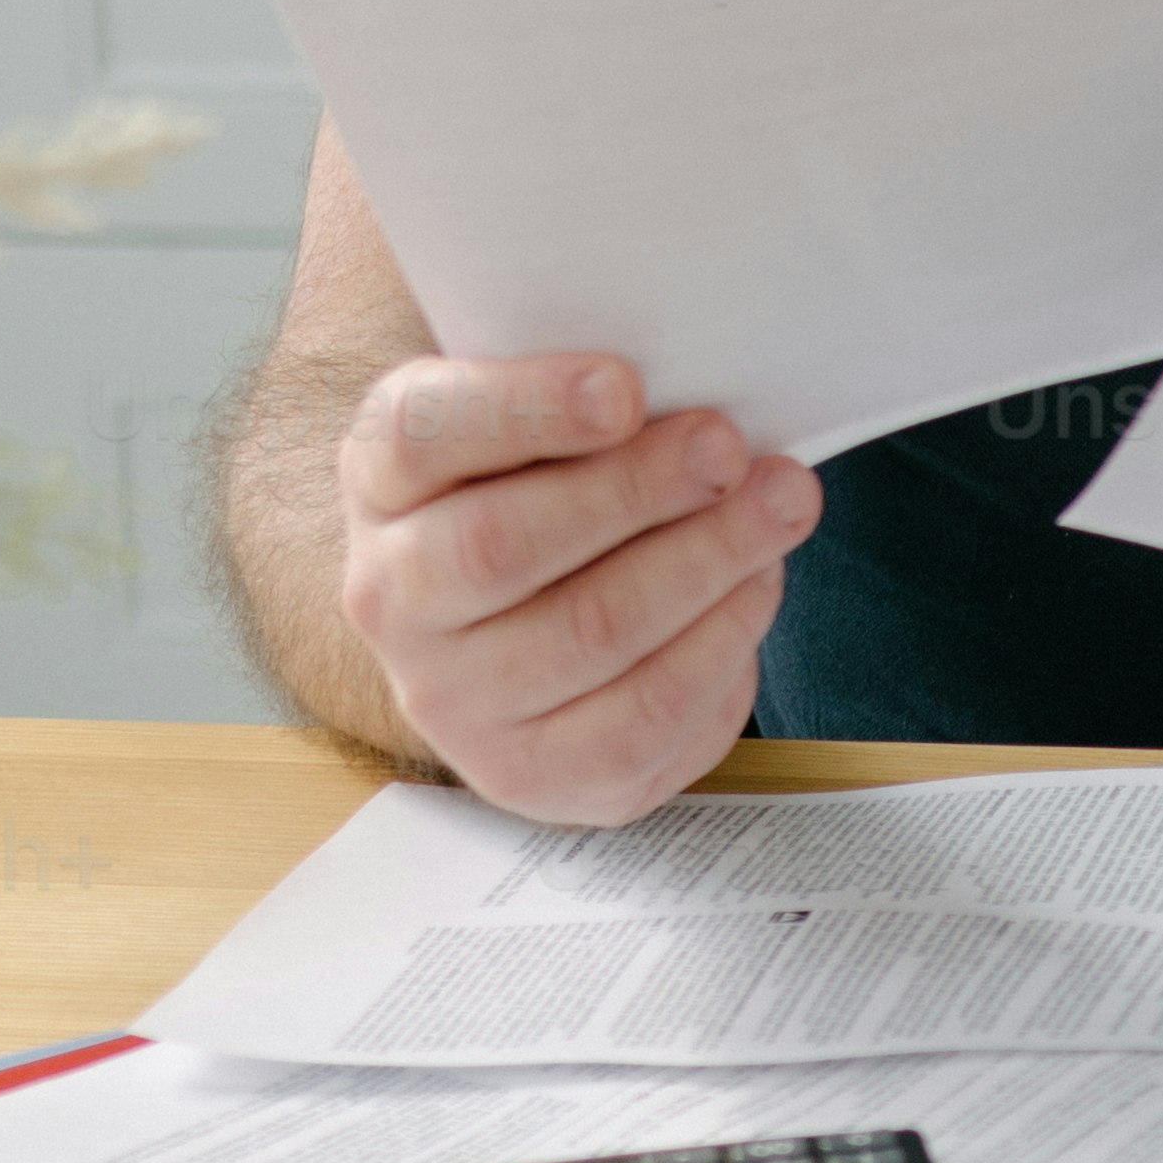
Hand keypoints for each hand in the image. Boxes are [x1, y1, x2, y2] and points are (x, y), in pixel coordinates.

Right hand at [336, 351, 817, 822]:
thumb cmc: (542, 489)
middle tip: (728, 449)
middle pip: (504, 542)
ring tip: (779, 504)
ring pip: (588, 631)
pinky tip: (756, 584)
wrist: (513, 631)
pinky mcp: (529, 773)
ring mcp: (449, 700)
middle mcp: (391, 596)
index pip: (420, 433)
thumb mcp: (537, 420)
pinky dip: (718, 642)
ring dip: (705, 560)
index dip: (523, 410)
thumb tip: (698, 404)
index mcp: (383, 478)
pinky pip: (639, 715)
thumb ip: (589, 398)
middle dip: (637, 489)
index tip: (624, 389)